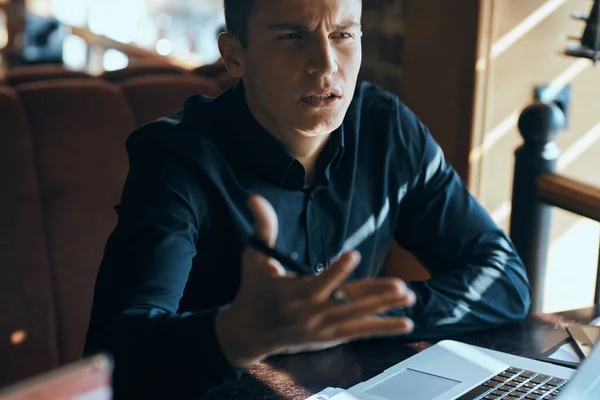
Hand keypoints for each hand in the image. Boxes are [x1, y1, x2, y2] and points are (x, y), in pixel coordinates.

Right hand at [215, 195, 415, 367]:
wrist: (250, 332)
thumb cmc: (254, 289)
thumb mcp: (254, 258)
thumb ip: (262, 228)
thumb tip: (253, 197)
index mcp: (293, 292)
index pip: (318, 282)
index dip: (336, 269)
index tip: (353, 254)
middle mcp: (310, 312)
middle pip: (347, 303)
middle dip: (375, 294)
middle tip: (402, 286)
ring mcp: (322, 327)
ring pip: (357, 317)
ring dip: (384, 308)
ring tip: (409, 299)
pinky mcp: (329, 337)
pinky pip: (358, 332)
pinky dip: (381, 327)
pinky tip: (404, 323)